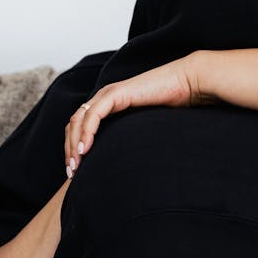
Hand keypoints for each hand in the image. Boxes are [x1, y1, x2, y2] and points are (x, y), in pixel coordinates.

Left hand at [63, 50, 217, 175]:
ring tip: (76, 166)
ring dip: (73, 144)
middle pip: (74, 124)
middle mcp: (104, 99)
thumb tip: (127, 165)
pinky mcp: (116, 94)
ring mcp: (108, 95)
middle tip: (72, 173)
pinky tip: (84, 149)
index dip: (73, 148)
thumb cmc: (174, 107)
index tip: (76, 172)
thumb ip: (132, 140)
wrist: (188, 84)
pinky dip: (86, 132)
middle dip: (69, 150)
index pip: (80, 127)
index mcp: (108, 106)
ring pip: (79, 120)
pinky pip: (93, 115)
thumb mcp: (146, 129)